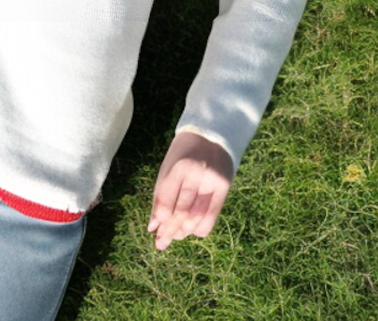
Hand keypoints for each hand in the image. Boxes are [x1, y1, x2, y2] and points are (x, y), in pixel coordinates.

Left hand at [148, 132, 233, 250]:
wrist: (211, 134)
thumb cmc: (183, 153)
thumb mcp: (167, 168)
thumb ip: (160, 197)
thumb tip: (152, 227)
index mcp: (178, 167)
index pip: (166, 200)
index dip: (160, 220)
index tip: (154, 232)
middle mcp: (197, 174)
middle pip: (181, 212)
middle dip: (170, 231)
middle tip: (162, 243)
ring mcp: (212, 181)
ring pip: (197, 217)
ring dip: (184, 232)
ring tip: (176, 236)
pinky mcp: (224, 187)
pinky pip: (211, 217)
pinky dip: (201, 229)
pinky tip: (192, 231)